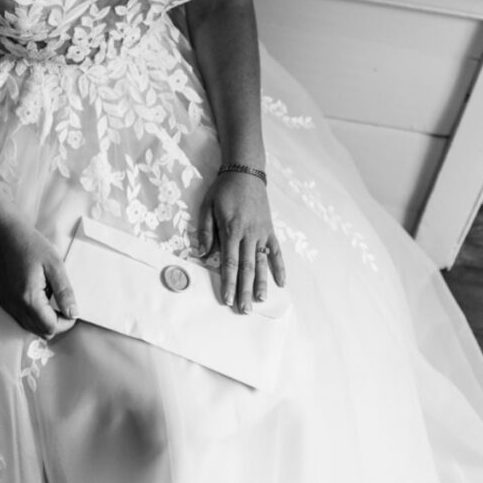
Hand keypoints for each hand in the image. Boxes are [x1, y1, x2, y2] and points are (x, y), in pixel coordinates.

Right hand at [0, 220, 78, 338]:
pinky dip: (34, 316)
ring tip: (52, 299)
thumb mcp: (55, 265)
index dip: (66, 323)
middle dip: (56, 323)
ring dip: (45, 321)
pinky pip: (22, 319)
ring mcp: (8, 305)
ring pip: (30, 328)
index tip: (73, 310)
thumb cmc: (33, 246)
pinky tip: (40, 298)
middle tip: (64, 304)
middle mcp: (15, 306)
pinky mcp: (5, 302)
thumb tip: (73, 313)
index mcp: (29, 298)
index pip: (50, 327)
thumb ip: (65, 292)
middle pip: (41, 331)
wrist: (8, 236)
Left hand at [198, 171, 284, 313]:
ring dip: (261, 283)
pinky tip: (281, 282)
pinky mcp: (270, 229)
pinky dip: (279, 266)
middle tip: (243, 310)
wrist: (245, 173)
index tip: (227, 299)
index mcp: (231, 230)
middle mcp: (248, 234)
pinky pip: (276, 250)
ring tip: (260, 301)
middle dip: (245, 290)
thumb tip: (201, 254)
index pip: (230, 262)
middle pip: (247, 268)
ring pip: (262, 262)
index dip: (229, 282)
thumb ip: (206, 231)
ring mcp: (261, 233)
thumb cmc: (223, 190)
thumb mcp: (207, 206)